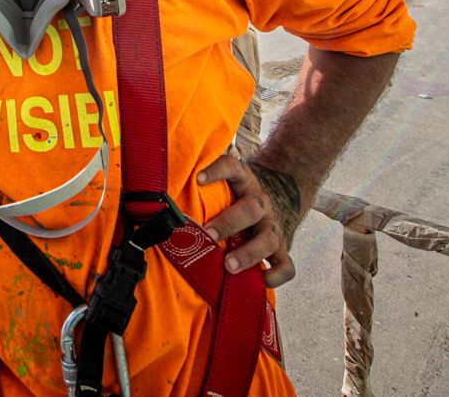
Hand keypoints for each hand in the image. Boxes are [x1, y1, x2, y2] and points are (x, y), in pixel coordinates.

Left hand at [194, 153, 303, 287]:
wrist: (276, 200)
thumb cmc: (236, 197)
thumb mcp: (225, 183)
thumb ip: (202, 186)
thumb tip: (161, 192)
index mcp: (243, 182)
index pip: (232, 168)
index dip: (217, 170)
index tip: (198, 178)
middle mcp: (260, 204)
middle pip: (250, 209)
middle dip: (228, 223)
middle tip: (207, 234)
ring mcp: (273, 227)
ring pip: (269, 239)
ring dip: (248, 253)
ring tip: (229, 265)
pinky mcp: (282, 249)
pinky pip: (286, 265)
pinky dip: (276, 274)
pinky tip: (261, 280)